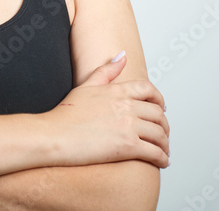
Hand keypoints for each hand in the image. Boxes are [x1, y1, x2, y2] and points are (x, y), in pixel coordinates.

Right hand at [43, 53, 169, 167]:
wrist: (53, 135)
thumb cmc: (65, 115)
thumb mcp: (85, 87)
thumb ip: (106, 71)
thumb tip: (122, 56)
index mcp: (116, 91)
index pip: (148, 89)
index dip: (159, 99)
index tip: (160, 107)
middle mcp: (125, 107)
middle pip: (158, 114)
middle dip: (164, 125)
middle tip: (162, 133)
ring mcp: (128, 126)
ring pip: (160, 134)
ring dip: (165, 144)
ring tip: (162, 150)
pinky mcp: (128, 146)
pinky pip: (155, 153)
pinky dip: (163, 159)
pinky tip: (162, 162)